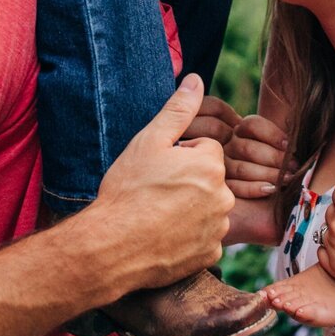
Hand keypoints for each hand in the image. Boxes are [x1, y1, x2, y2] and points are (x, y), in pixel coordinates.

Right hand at [83, 76, 233, 297]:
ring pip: (208, 209)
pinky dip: (189, 237)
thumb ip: (178, 109)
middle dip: (189, 183)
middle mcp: (224, 196)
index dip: (180, 157)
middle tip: (156, 192)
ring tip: (157, 215)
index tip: (159, 169)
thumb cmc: (128, 190)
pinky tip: (164, 237)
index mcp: (211, 164)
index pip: (205, 150)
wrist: (110, 246)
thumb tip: (196, 80)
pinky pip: (204, 238)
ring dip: (190, 209)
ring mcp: (218, 228)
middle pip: (210, 180)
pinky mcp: (210, 255)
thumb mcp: (149, 141)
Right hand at [225, 112, 289, 198]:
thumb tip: (297, 131)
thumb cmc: (278, 158)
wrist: (263, 182)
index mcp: (242, 130)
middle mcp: (229, 145)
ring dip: (268, 174)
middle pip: (247, 148)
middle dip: (274, 158)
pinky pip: (236, 188)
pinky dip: (254, 189)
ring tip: (288, 179)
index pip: (251, 125)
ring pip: (242, 169)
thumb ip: (286, 133)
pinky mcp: (225, 186)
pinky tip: (271, 189)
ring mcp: (224, 166)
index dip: (272, 134)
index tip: (289, 145)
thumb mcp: (280, 142)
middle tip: (294, 166)